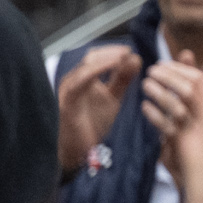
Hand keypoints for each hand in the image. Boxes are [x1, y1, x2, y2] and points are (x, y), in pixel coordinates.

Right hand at [57, 42, 142, 178]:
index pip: (97, 57)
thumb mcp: (111, 98)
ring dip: (106, 58)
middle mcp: (73, 80)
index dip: (114, 52)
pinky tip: (113, 67)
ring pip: (86, 65)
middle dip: (112, 52)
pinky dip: (97, 69)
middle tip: (130, 53)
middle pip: (91, 57)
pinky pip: (81, 79)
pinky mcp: (68, 100)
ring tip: (124, 56)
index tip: (132, 53)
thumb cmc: (89, 125)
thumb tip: (134, 58)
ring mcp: (69, 89)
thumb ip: (122, 79)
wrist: (75, 151)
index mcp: (82, 79)